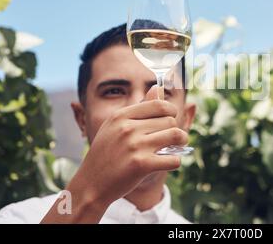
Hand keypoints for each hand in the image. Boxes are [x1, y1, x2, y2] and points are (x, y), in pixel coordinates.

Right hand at [41, 86, 187, 222]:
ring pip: (176, 136)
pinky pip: (173, 159)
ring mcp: (135, 146)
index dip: (171, 111)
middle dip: (176, 129)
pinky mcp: (142, 165)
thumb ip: (139, 109)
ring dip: (182, 141)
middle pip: (170, 121)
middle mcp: (128, 128)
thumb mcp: (115, 126)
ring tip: (178, 145)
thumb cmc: (107, 153)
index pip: (159, 104)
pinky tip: (168, 162)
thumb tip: (157, 88)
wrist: (91, 184)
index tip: (171, 118)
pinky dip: (175, 161)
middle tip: (175, 138)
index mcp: (121, 116)